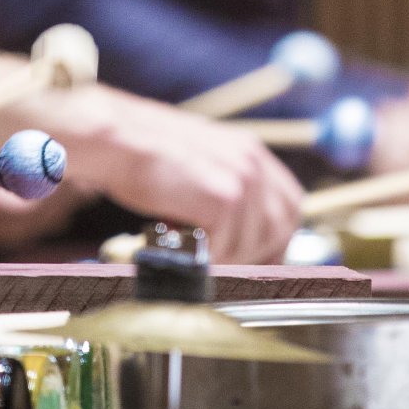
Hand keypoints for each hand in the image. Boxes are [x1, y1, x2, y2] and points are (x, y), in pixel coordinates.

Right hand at [42, 85, 304, 263]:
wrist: (119, 142)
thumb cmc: (146, 156)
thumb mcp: (199, 163)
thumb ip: (224, 187)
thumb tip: (237, 227)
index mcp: (249, 151)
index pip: (289, 203)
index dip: (278, 236)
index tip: (259, 256)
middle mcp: (252, 161)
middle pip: (283, 225)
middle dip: (263, 252)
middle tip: (233, 266)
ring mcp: (242, 180)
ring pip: (256, 241)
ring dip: (230, 257)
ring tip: (200, 254)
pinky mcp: (225, 199)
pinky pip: (228, 245)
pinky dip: (210, 256)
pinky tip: (187, 248)